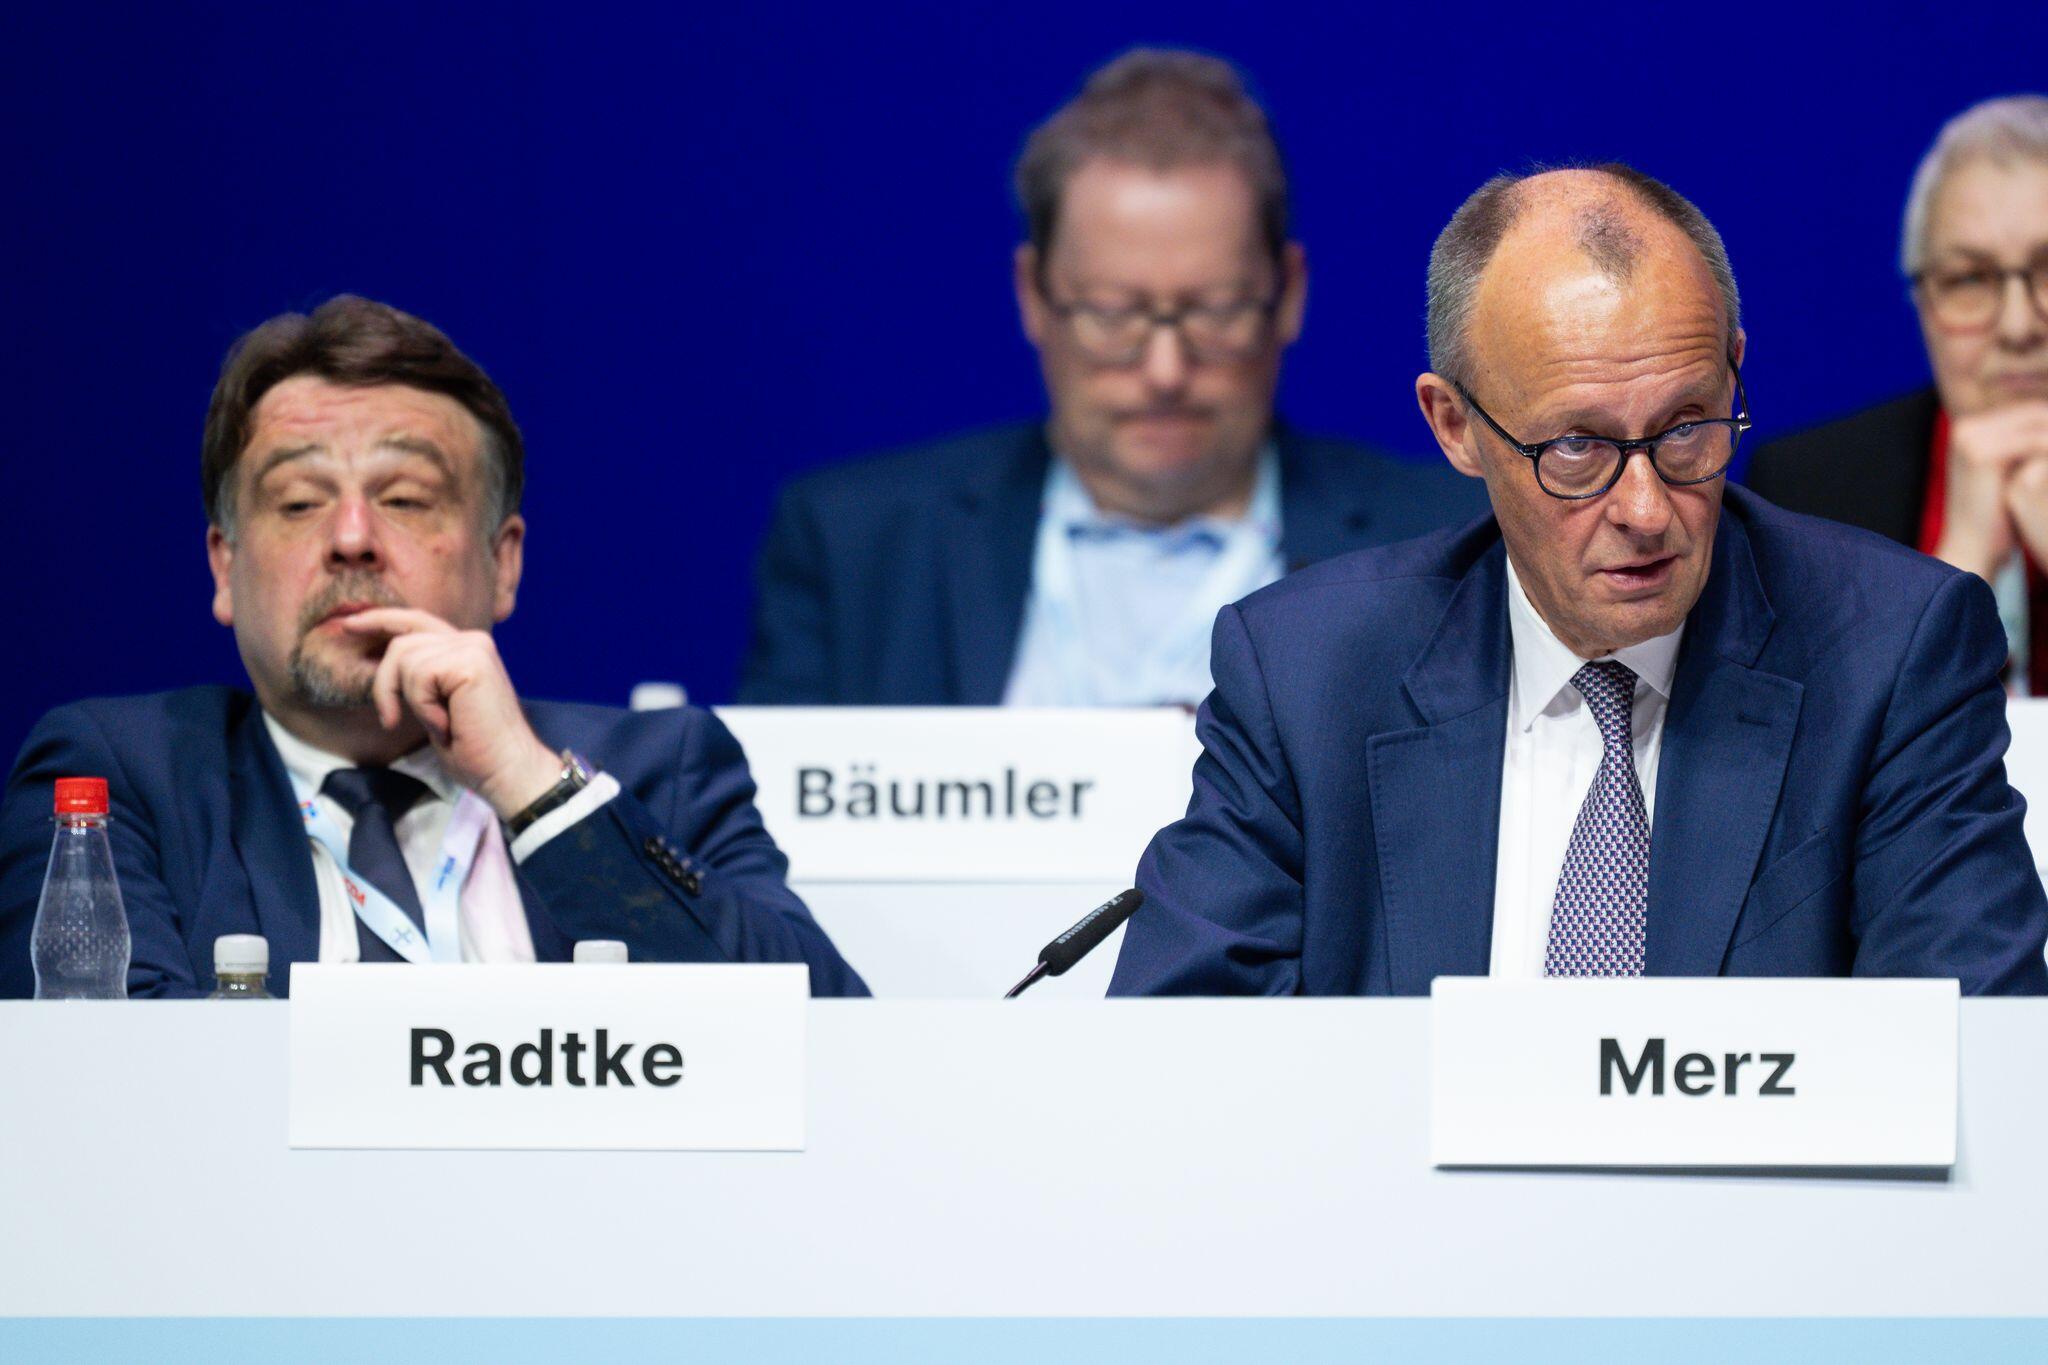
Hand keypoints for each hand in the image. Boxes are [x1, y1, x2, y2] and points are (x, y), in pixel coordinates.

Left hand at [339, 608, 561, 819]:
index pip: (416, 621)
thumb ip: (420, 677)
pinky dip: (424, 708)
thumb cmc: (474, 748)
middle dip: (385, 683)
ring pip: (405, 660)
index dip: (380, 619)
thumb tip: (380, 661)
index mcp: (466, 648)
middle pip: (402, 642)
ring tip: (438, 725)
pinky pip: (419, 677)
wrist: (506, 769)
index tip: (349, 624)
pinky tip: (446, 725)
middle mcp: (471, 641)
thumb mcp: (437, 705)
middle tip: (391, 718)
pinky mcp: (470, 662)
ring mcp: (473, 648)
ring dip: (410, 701)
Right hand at [1936, 403, 2047, 578]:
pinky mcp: (1982, 455)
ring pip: (2038, 422)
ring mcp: (1971, 439)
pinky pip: (2035, 441)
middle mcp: (1967, 427)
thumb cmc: (1997, 517)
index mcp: (1971, 426)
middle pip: (2034, 411)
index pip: (2029, 409)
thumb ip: (2026, 446)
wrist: (1972, 549)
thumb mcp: (2011, 473)